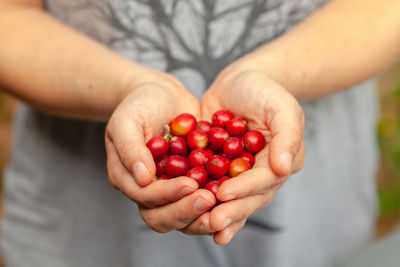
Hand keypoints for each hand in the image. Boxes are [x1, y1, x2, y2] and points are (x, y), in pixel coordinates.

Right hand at [105, 73, 215, 232]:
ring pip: (185, 216)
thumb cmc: (139, 105)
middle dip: (186, 211)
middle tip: (209, 200)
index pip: (146, 198)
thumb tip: (143, 179)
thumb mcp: (127, 121)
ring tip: (225, 205)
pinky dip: (220, 204)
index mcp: (128, 179)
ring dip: (204, 216)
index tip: (190, 185)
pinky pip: (204, 199)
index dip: (167, 195)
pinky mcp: (193, 182)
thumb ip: (131, 149)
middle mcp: (149, 191)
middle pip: (163, 216)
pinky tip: (237, 197)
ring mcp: (172, 189)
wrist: (162, 96)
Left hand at [180, 62, 304, 243]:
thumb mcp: (282, 107)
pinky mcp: (217, 169)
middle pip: (247, 198)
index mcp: (279, 163)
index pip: (263, 181)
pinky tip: (183, 208)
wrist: (239, 82)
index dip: (244, 189)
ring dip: (213, 212)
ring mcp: (237, 174)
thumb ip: (287, 136)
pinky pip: (208, 185)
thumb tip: (283, 169)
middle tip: (212, 222)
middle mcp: (260, 174)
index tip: (224, 194)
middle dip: (230, 211)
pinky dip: (197, 197)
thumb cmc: (265, 91)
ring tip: (198, 225)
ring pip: (228, 199)